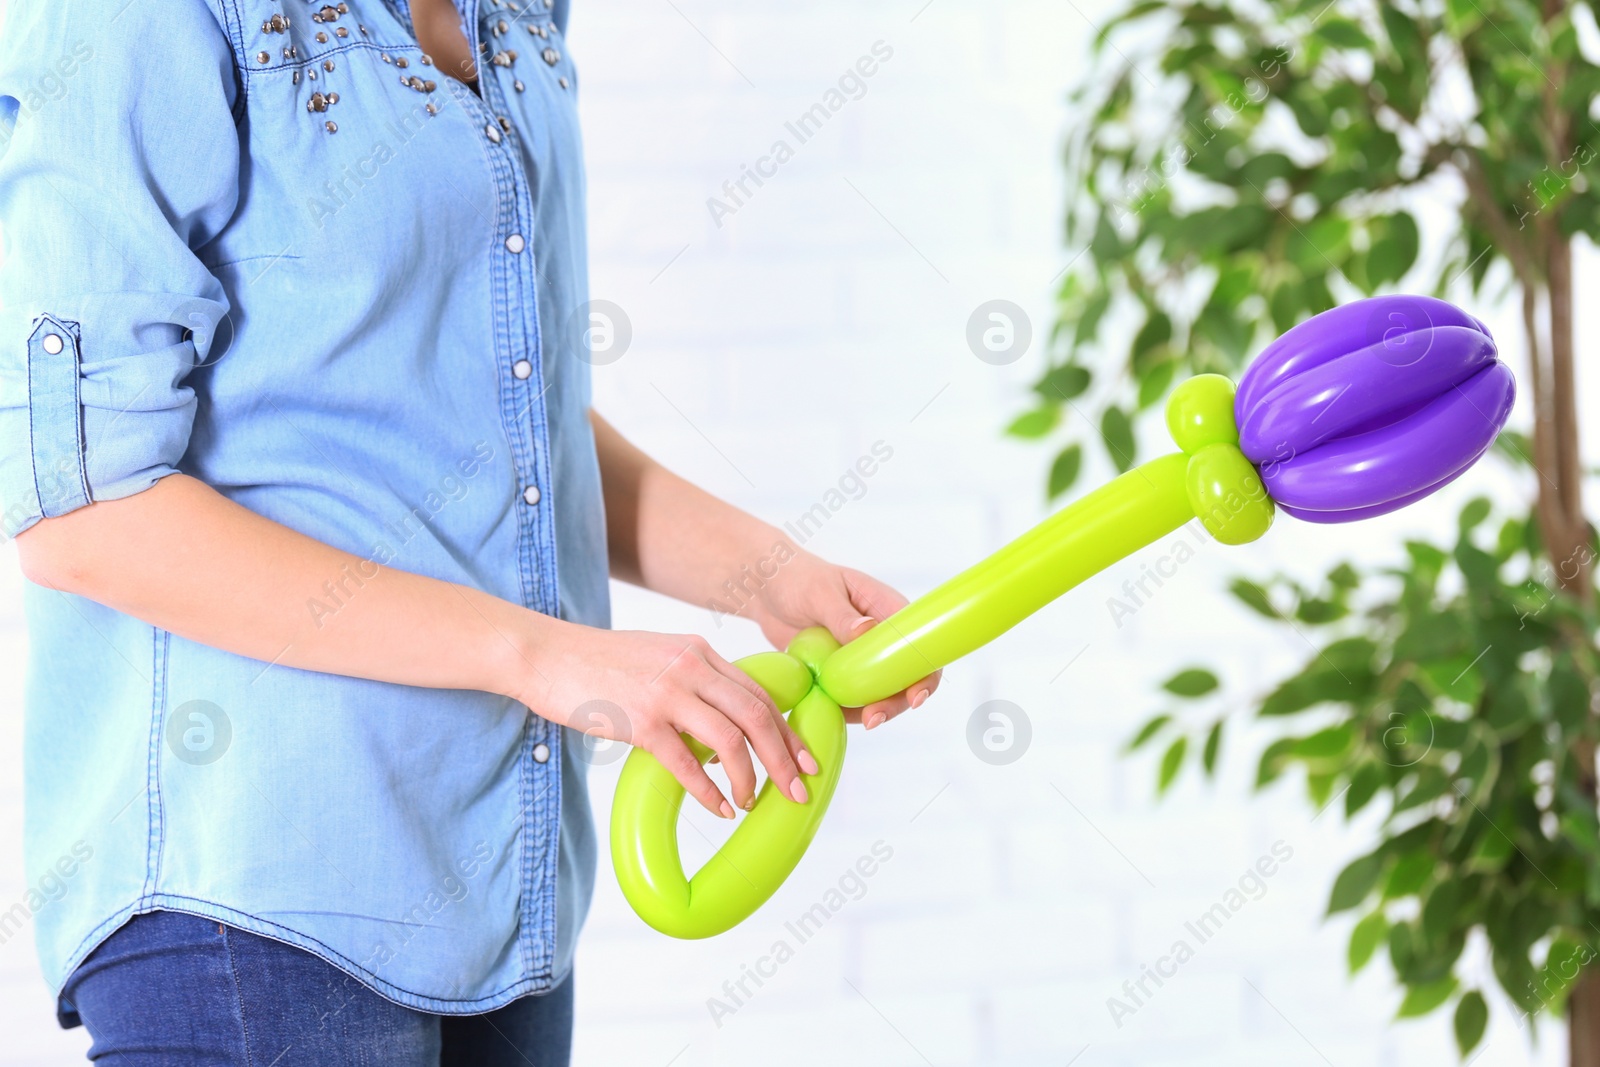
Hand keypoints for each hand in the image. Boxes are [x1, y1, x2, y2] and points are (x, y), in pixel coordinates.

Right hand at [515, 621, 818, 818]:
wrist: (544, 654)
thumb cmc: (596, 664)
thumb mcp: (656, 660)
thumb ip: (691, 687)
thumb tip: (718, 743)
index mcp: (699, 652)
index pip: (759, 693)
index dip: (787, 729)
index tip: (803, 759)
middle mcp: (692, 667)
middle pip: (759, 716)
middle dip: (785, 758)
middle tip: (798, 790)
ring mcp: (667, 693)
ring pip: (731, 740)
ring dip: (749, 778)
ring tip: (750, 802)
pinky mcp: (641, 721)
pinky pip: (687, 764)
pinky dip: (709, 791)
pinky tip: (718, 808)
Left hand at [745, 551, 941, 729]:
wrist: (765, 588)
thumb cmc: (797, 577)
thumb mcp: (819, 592)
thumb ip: (842, 615)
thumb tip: (867, 630)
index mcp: (886, 610)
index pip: (919, 644)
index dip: (925, 672)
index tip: (916, 695)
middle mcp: (878, 637)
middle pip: (903, 676)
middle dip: (896, 701)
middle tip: (875, 718)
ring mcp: (858, 658)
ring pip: (878, 692)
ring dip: (872, 711)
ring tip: (859, 722)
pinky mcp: (836, 673)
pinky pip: (848, 697)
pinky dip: (845, 710)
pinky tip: (832, 715)